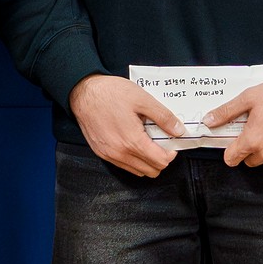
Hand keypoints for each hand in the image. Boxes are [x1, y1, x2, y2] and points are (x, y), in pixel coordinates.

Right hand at [67, 74, 182, 177]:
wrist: (83, 92)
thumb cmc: (110, 93)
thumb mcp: (142, 98)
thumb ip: (163, 116)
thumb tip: (179, 130)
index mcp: (132, 141)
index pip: (161, 161)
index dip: (171, 153)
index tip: (171, 142)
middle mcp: (120, 153)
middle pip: (151, 170)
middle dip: (161, 159)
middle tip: (160, 141)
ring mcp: (109, 155)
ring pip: (138, 171)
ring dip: (147, 161)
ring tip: (146, 141)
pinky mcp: (101, 153)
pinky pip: (124, 165)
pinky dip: (133, 159)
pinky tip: (132, 141)